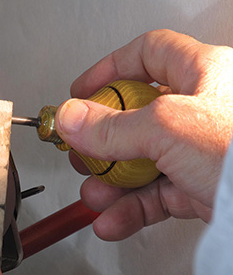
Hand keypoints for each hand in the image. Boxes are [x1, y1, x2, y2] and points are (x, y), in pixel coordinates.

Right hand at [55, 29, 232, 239]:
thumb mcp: (169, 128)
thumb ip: (112, 125)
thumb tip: (71, 118)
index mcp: (204, 73)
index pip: (148, 55)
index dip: (110, 69)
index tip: (82, 90)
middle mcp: (202, 110)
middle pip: (136, 117)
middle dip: (102, 141)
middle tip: (81, 151)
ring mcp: (202, 151)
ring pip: (143, 161)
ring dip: (111, 182)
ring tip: (94, 195)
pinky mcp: (203, 187)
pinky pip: (157, 195)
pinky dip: (131, 209)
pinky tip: (112, 220)